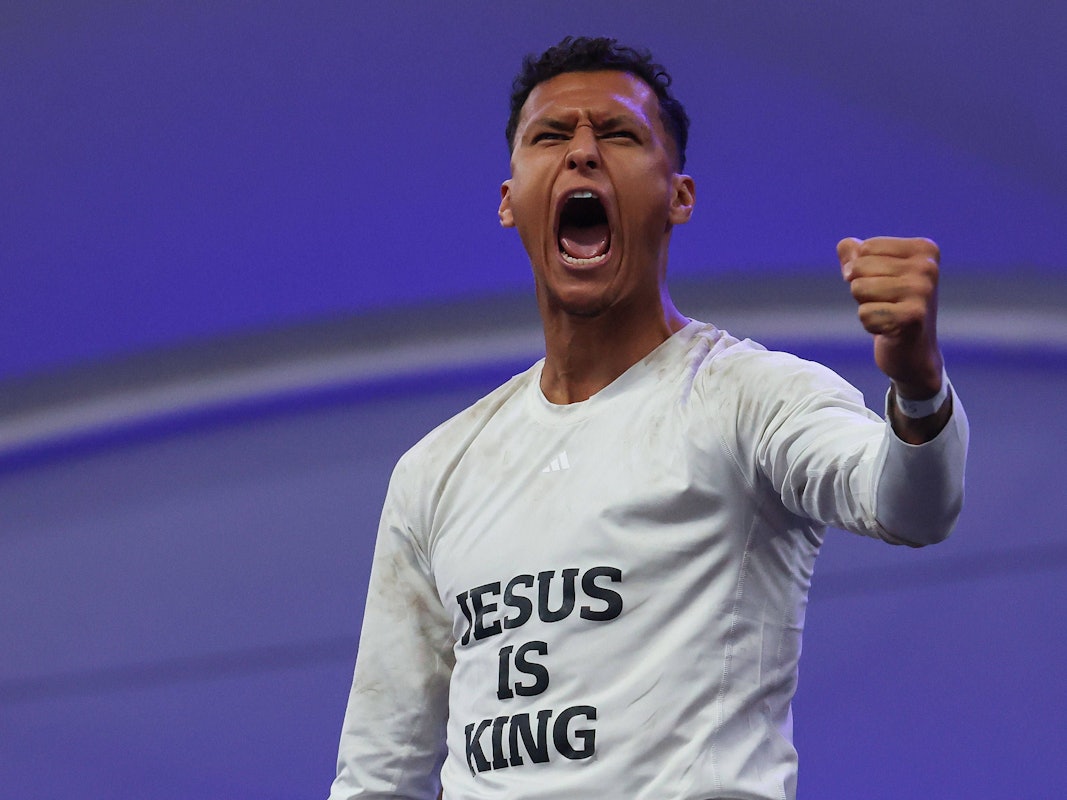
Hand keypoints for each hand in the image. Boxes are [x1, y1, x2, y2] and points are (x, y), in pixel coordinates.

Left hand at [837, 236, 943, 398]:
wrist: (914, 353)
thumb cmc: (892, 308)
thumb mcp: (874, 275)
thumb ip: (855, 255)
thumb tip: (845, 245)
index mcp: (923, 250)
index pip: (865, 248)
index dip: (861, 270)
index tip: (884, 286)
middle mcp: (928, 267)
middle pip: (859, 268)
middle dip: (861, 290)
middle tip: (885, 304)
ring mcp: (923, 291)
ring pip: (859, 288)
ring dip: (865, 306)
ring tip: (886, 315)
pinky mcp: (914, 316)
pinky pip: (865, 313)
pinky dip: (870, 324)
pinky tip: (889, 330)